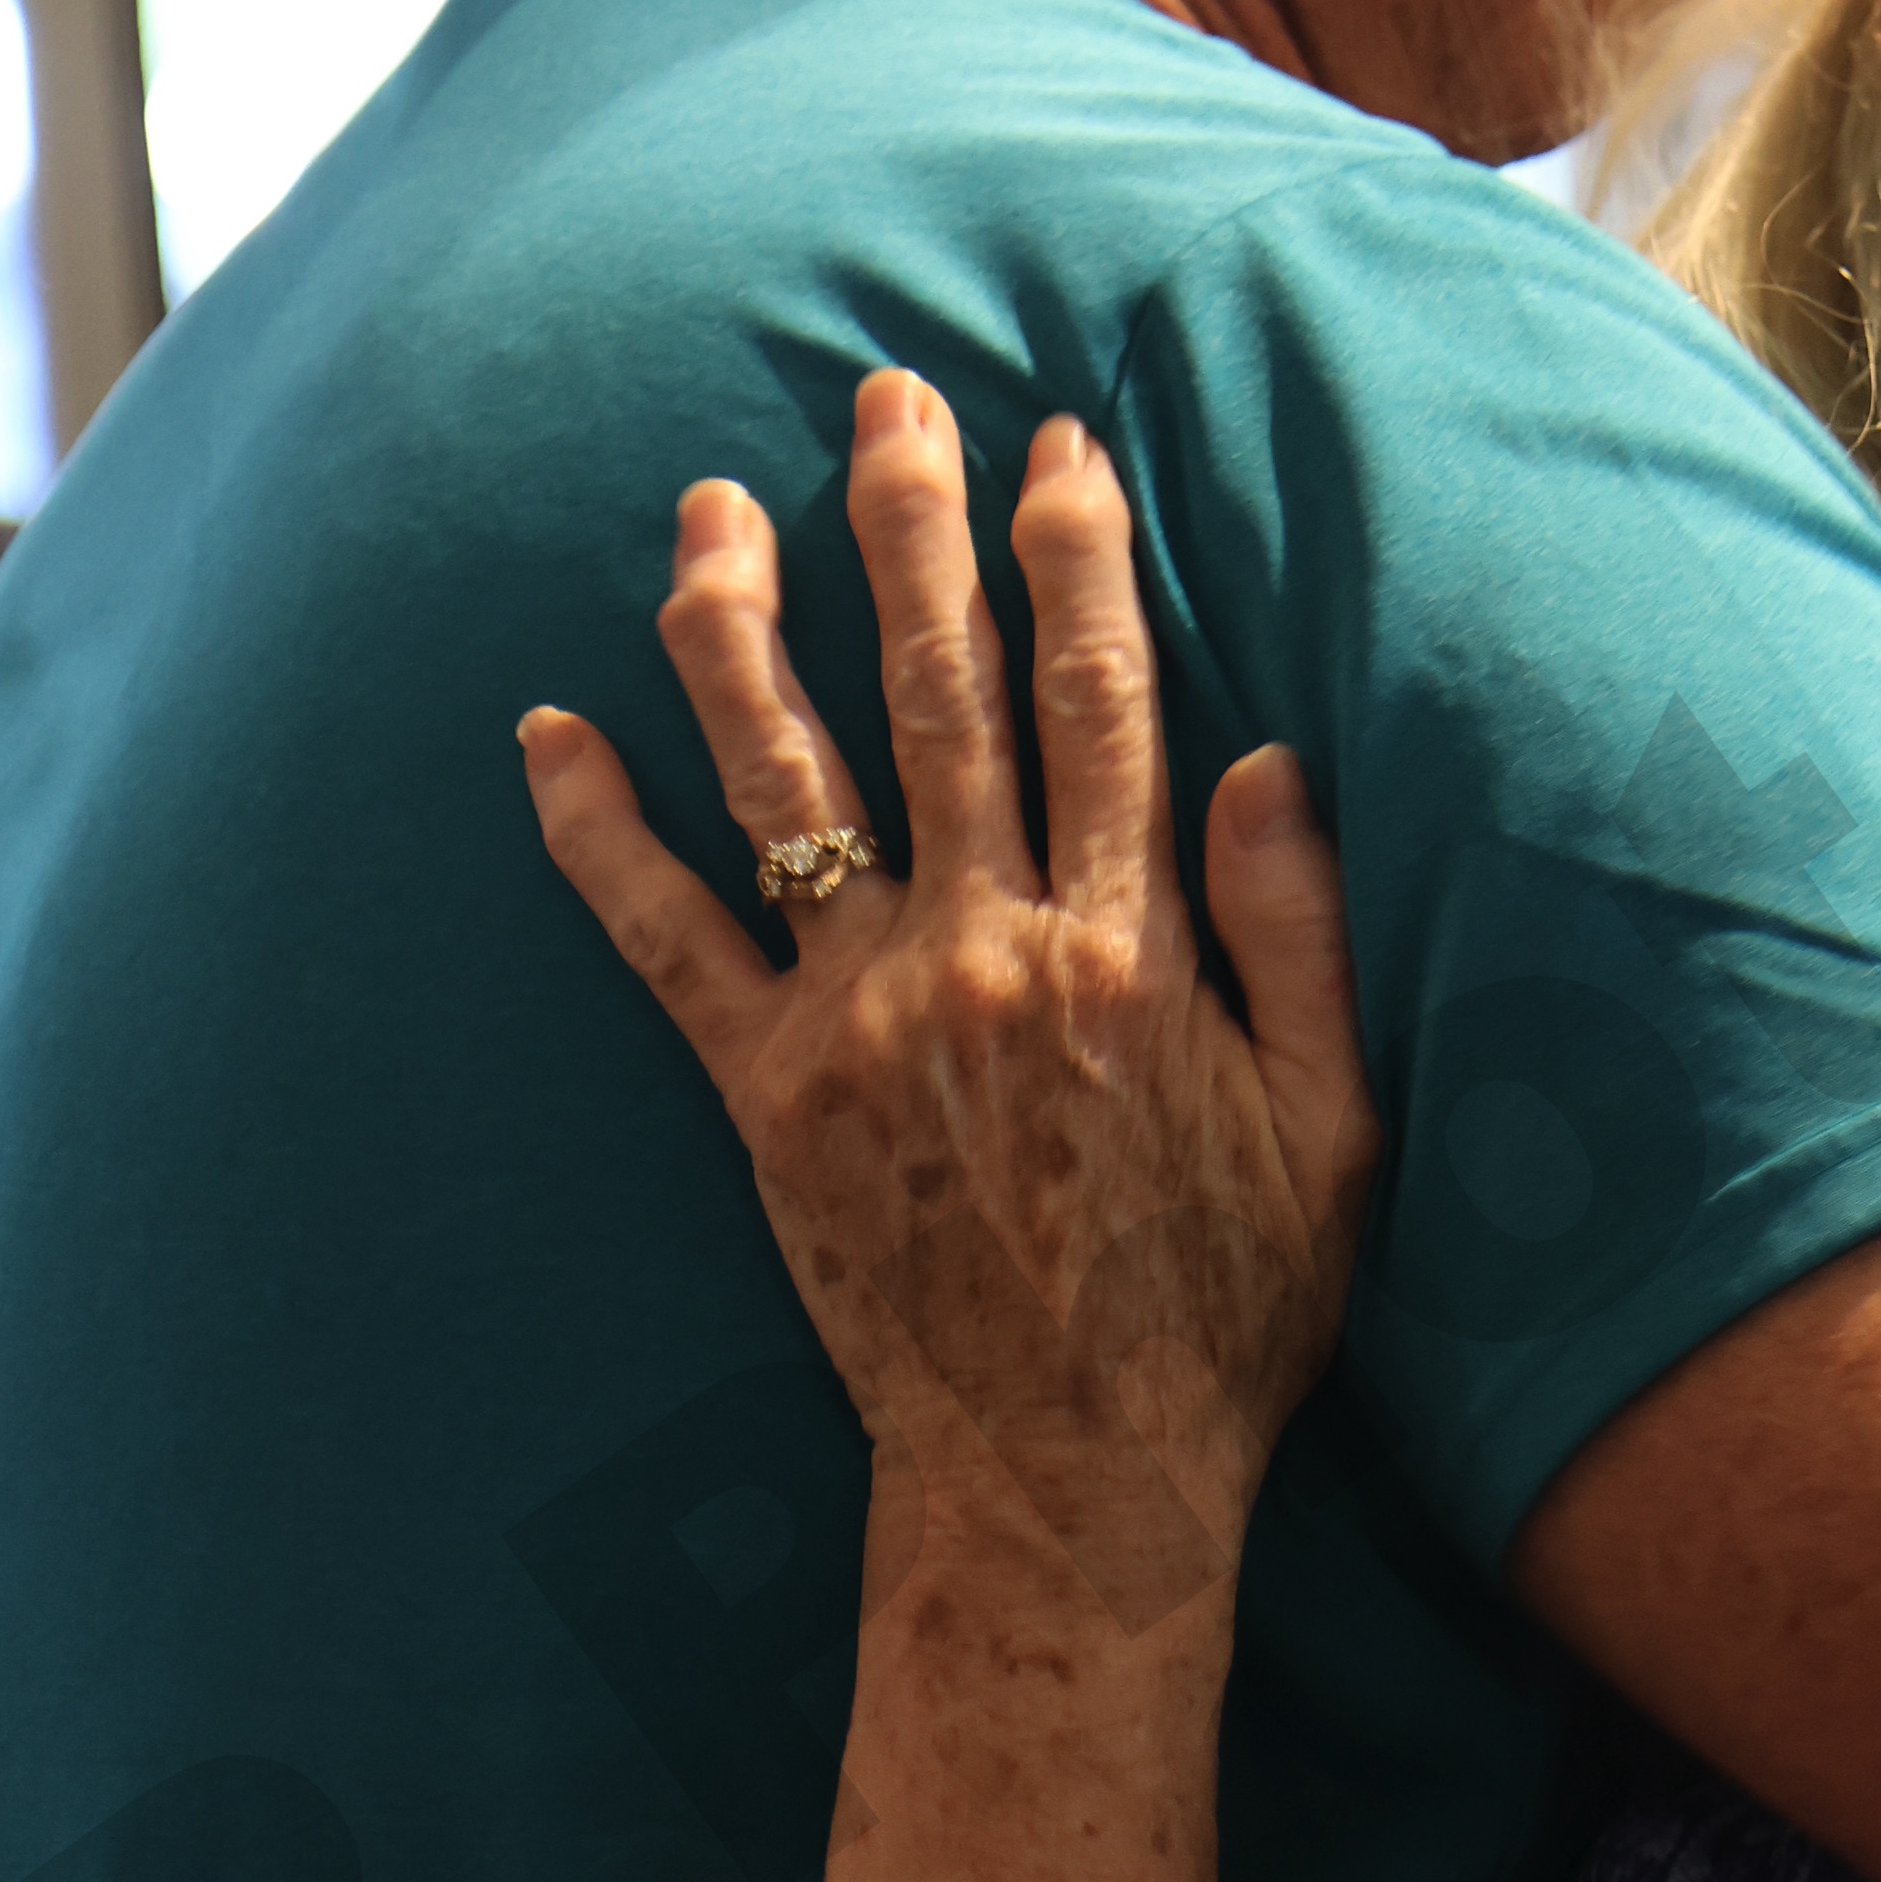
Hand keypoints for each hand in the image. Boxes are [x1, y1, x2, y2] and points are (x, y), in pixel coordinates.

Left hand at [519, 370, 1378, 1625]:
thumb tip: (1268, 758)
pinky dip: (595, 837)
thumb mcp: (1336, 1135)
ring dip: (739, 629)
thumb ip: (1299, 939)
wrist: (1069, 1484)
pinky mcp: (764, 1098)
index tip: (1058, 447)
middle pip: (938, 694)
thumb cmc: (1224, 1318)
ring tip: (707, 509)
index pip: (1100, 702)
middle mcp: (984, 954)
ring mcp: (860, 1021)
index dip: (1077, 558)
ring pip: (783, 781)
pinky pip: (660, 944)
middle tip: (881, 397)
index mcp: (1128, 953)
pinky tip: (544, 736)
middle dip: (911, 529)